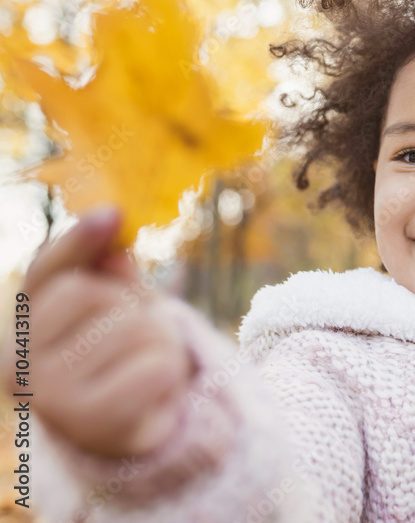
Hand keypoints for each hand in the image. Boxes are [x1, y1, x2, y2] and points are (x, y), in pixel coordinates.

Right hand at [2, 206, 193, 458]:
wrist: (134, 425)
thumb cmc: (119, 352)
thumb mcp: (112, 303)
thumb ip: (104, 266)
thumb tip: (110, 221)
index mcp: (18, 331)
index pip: (45, 271)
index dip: (79, 240)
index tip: (114, 214)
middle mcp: (19, 365)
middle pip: (91, 294)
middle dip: (131, 304)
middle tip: (134, 334)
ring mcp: (52, 396)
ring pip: (133, 328)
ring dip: (159, 338)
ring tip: (145, 361)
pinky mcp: (94, 420)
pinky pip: (157, 365)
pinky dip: (170, 370)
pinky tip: (154, 389)